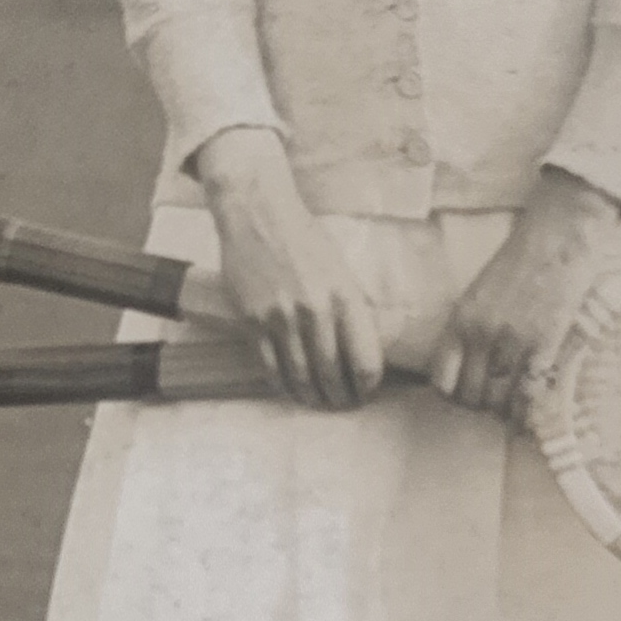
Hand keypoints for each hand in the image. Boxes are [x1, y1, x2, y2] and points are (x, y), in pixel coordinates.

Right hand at [193, 128, 384, 409]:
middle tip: (345, 405)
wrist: (259, 215)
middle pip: (333, 374)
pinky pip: (271, 366)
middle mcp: (315, 310)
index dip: (368, 385)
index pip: (365, 360)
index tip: (367, 391)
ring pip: (301, 375)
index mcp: (346, 296)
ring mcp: (281, 317)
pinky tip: (292, 390)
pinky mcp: (253, 320)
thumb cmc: (306, 239)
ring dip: (313, 397)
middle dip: (342, 398)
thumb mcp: (342, 269)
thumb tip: (361, 350)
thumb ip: (352, 308)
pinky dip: (284, 385)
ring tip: (320, 403)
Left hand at [428, 167, 620, 421]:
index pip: (441, 379)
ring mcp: (513, 343)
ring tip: (509, 406)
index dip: (450, 394)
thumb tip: (466, 365)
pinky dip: (525, 410)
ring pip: (497, 401)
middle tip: (490, 400)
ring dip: (502, 409)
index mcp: (460, 319)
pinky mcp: (545, 346)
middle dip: (478, 405)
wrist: (557, 239)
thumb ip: (468, 327)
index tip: (462, 393)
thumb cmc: (519, 261)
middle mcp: (481, 335)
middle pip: (469, 396)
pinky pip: (528, 394)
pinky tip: (526, 411)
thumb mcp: (479, 292)